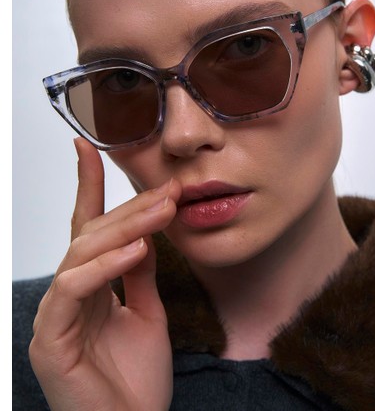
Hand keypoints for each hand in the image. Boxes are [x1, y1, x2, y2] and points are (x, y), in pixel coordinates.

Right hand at [29, 138, 180, 410]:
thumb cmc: (135, 383)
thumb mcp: (146, 314)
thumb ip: (140, 273)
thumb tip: (144, 232)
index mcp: (89, 287)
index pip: (86, 226)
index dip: (87, 185)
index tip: (89, 146)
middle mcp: (67, 295)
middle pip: (91, 233)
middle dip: (129, 208)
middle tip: (167, 190)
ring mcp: (56, 316)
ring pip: (81, 252)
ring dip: (125, 229)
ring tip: (161, 211)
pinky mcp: (50, 339)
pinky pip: (74, 289)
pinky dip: (105, 267)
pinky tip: (135, 251)